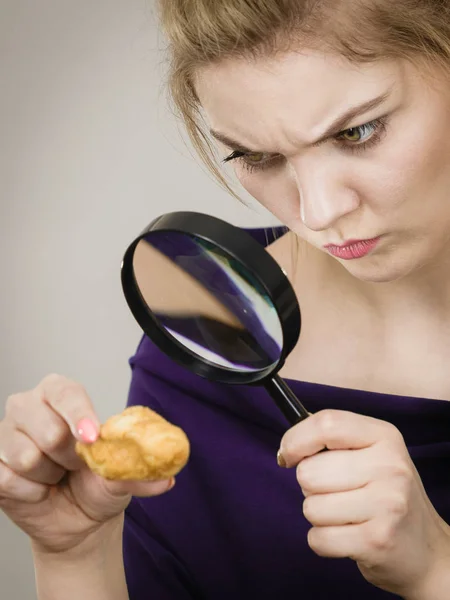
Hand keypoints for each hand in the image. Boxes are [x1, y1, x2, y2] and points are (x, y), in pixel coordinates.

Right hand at [0, 374, 173, 553]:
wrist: (79, 520)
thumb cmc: (98, 484)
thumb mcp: (122, 476)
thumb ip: (138, 471)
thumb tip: (166, 475)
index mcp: (60, 394)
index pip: (64, 392)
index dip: (78, 414)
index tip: (93, 437)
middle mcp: (28, 406)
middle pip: (47, 429)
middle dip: (69, 457)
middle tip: (76, 465)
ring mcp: (5, 434)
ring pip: (27, 456)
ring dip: (51, 476)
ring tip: (57, 475)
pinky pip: (9, 479)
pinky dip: (33, 493)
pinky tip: (40, 489)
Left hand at [278, 409, 449, 597]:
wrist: (427, 549)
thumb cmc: (385, 494)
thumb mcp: (370, 453)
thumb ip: (332, 440)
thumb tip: (288, 446)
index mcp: (384, 436)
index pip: (326, 424)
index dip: (295, 440)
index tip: (287, 455)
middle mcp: (389, 466)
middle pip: (309, 471)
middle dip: (311, 487)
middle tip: (338, 493)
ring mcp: (387, 504)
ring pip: (310, 507)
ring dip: (319, 516)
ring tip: (346, 515)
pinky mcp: (377, 541)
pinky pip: (318, 538)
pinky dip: (323, 541)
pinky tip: (348, 536)